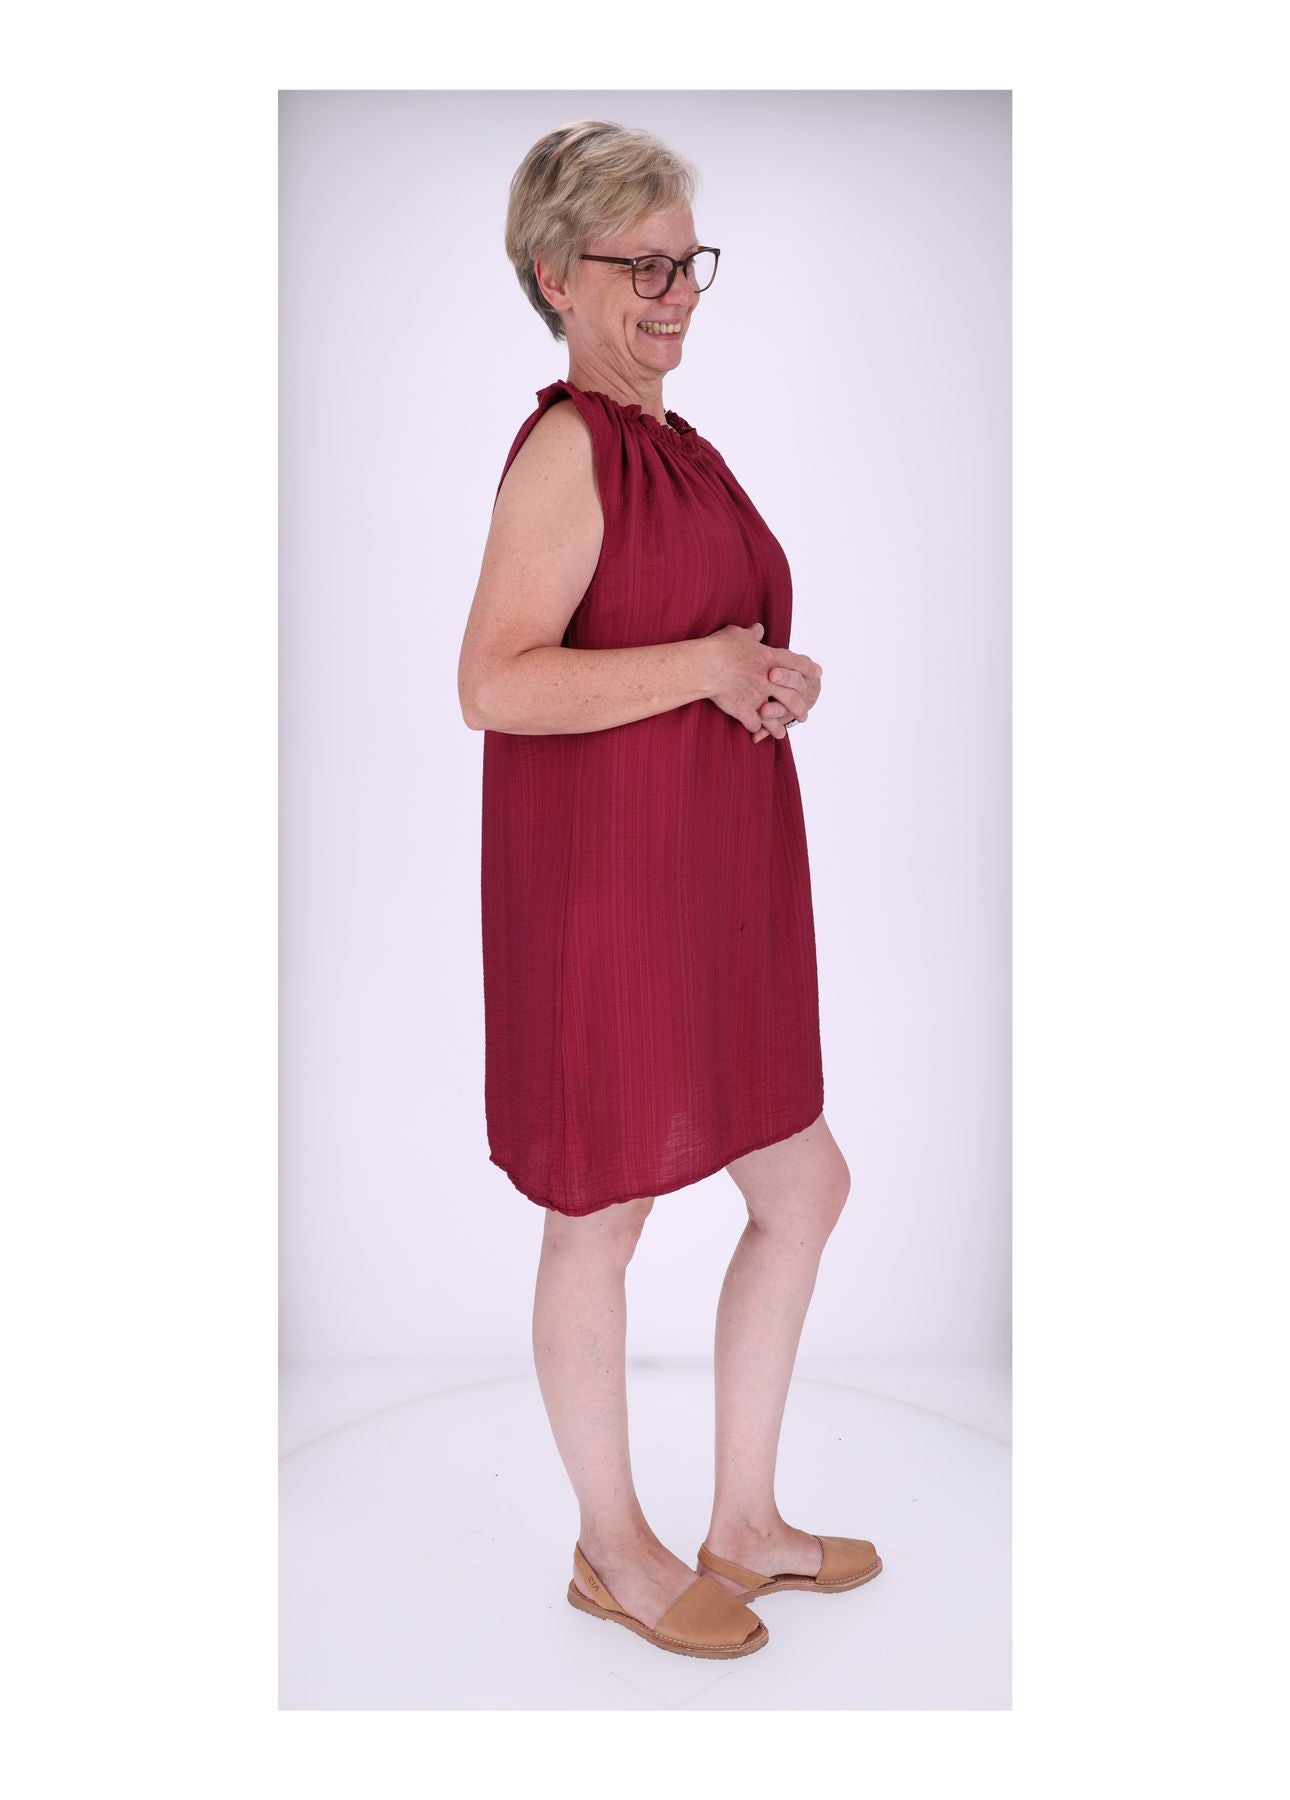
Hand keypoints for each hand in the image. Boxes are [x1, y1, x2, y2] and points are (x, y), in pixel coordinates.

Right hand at [703, 621, 818, 740]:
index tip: (818, 672)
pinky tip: (756, 733)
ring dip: (779, 725)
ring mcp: (758, 695)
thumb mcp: (738, 634)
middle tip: (804, 715)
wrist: (705, 666)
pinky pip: (755, 723)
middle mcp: (768, 678)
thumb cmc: (719, 647)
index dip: (808, 667)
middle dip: (800, 706)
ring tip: (782, 734)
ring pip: (776, 713)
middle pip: (792, 694)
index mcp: (769, 657)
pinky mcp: (745, 709)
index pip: (795, 662)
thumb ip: (751, 634)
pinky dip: (756, 729)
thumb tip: (758, 629)